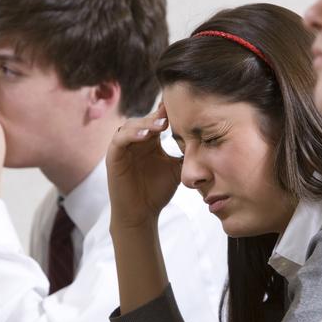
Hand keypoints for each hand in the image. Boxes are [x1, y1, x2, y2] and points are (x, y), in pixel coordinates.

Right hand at [106, 106, 181, 228]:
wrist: (142, 214)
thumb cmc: (158, 192)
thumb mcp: (176, 169)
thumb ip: (186, 154)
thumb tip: (208, 141)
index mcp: (151, 140)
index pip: (159, 119)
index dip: (169, 112)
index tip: (184, 106)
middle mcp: (136, 140)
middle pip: (145, 119)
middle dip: (158, 115)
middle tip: (172, 113)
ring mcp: (123, 147)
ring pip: (132, 125)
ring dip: (146, 123)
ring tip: (161, 125)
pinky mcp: (113, 156)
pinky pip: (119, 140)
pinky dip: (131, 135)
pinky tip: (145, 137)